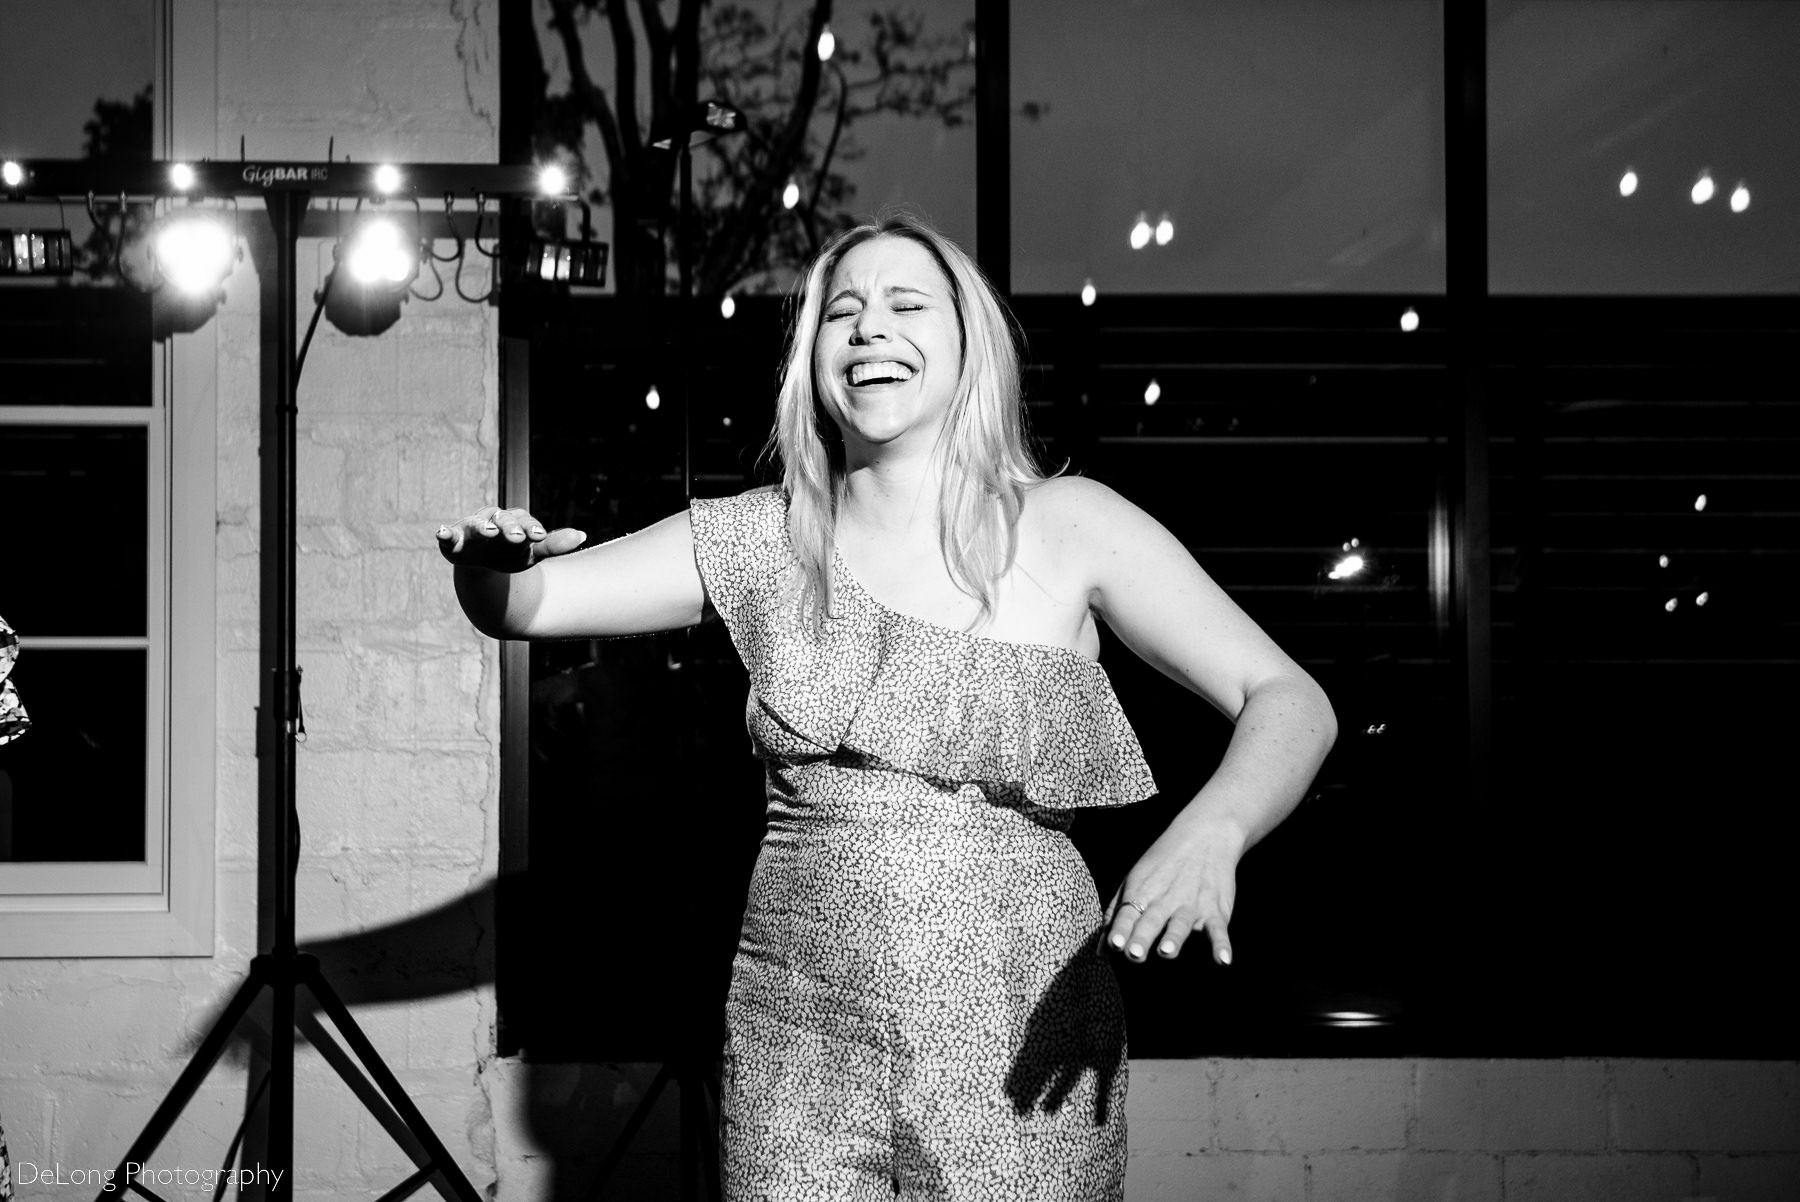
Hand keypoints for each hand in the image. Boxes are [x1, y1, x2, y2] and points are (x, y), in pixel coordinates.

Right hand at [435, 506, 586, 572]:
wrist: (483, 564)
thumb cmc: (510, 553)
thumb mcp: (533, 552)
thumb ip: (554, 545)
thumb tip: (582, 535)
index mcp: (515, 521)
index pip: (525, 521)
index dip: (531, 528)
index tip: (539, 536)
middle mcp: (493, 520)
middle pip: (502, 520)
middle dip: (510, 527)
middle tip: (518, 537)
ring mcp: (472, 528)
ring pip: (477, 524)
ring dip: (482, 527)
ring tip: (488, 532)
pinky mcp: (453, 539)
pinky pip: (448, 534)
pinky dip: (444, 532)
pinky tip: (441, 533)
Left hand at [1105, 816, 1243, 966]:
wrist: (1206, 835)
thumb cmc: (1163, 862)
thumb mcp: (1134, 879)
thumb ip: (1116, 913)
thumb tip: (1100, 950)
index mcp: (1141, 892)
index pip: (1127, 914)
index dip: (1120, 929)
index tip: (1114, 945)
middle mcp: (1165, 900)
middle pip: (1151, 921)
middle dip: (1142, 937)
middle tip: (1134, 954)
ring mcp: (1191, 905)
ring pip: (1181, 923)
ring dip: (1174, 938)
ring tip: (1166, 952)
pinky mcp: (1216, 910)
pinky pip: (1218, 929)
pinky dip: (1222, 945)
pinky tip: (1224, 960)